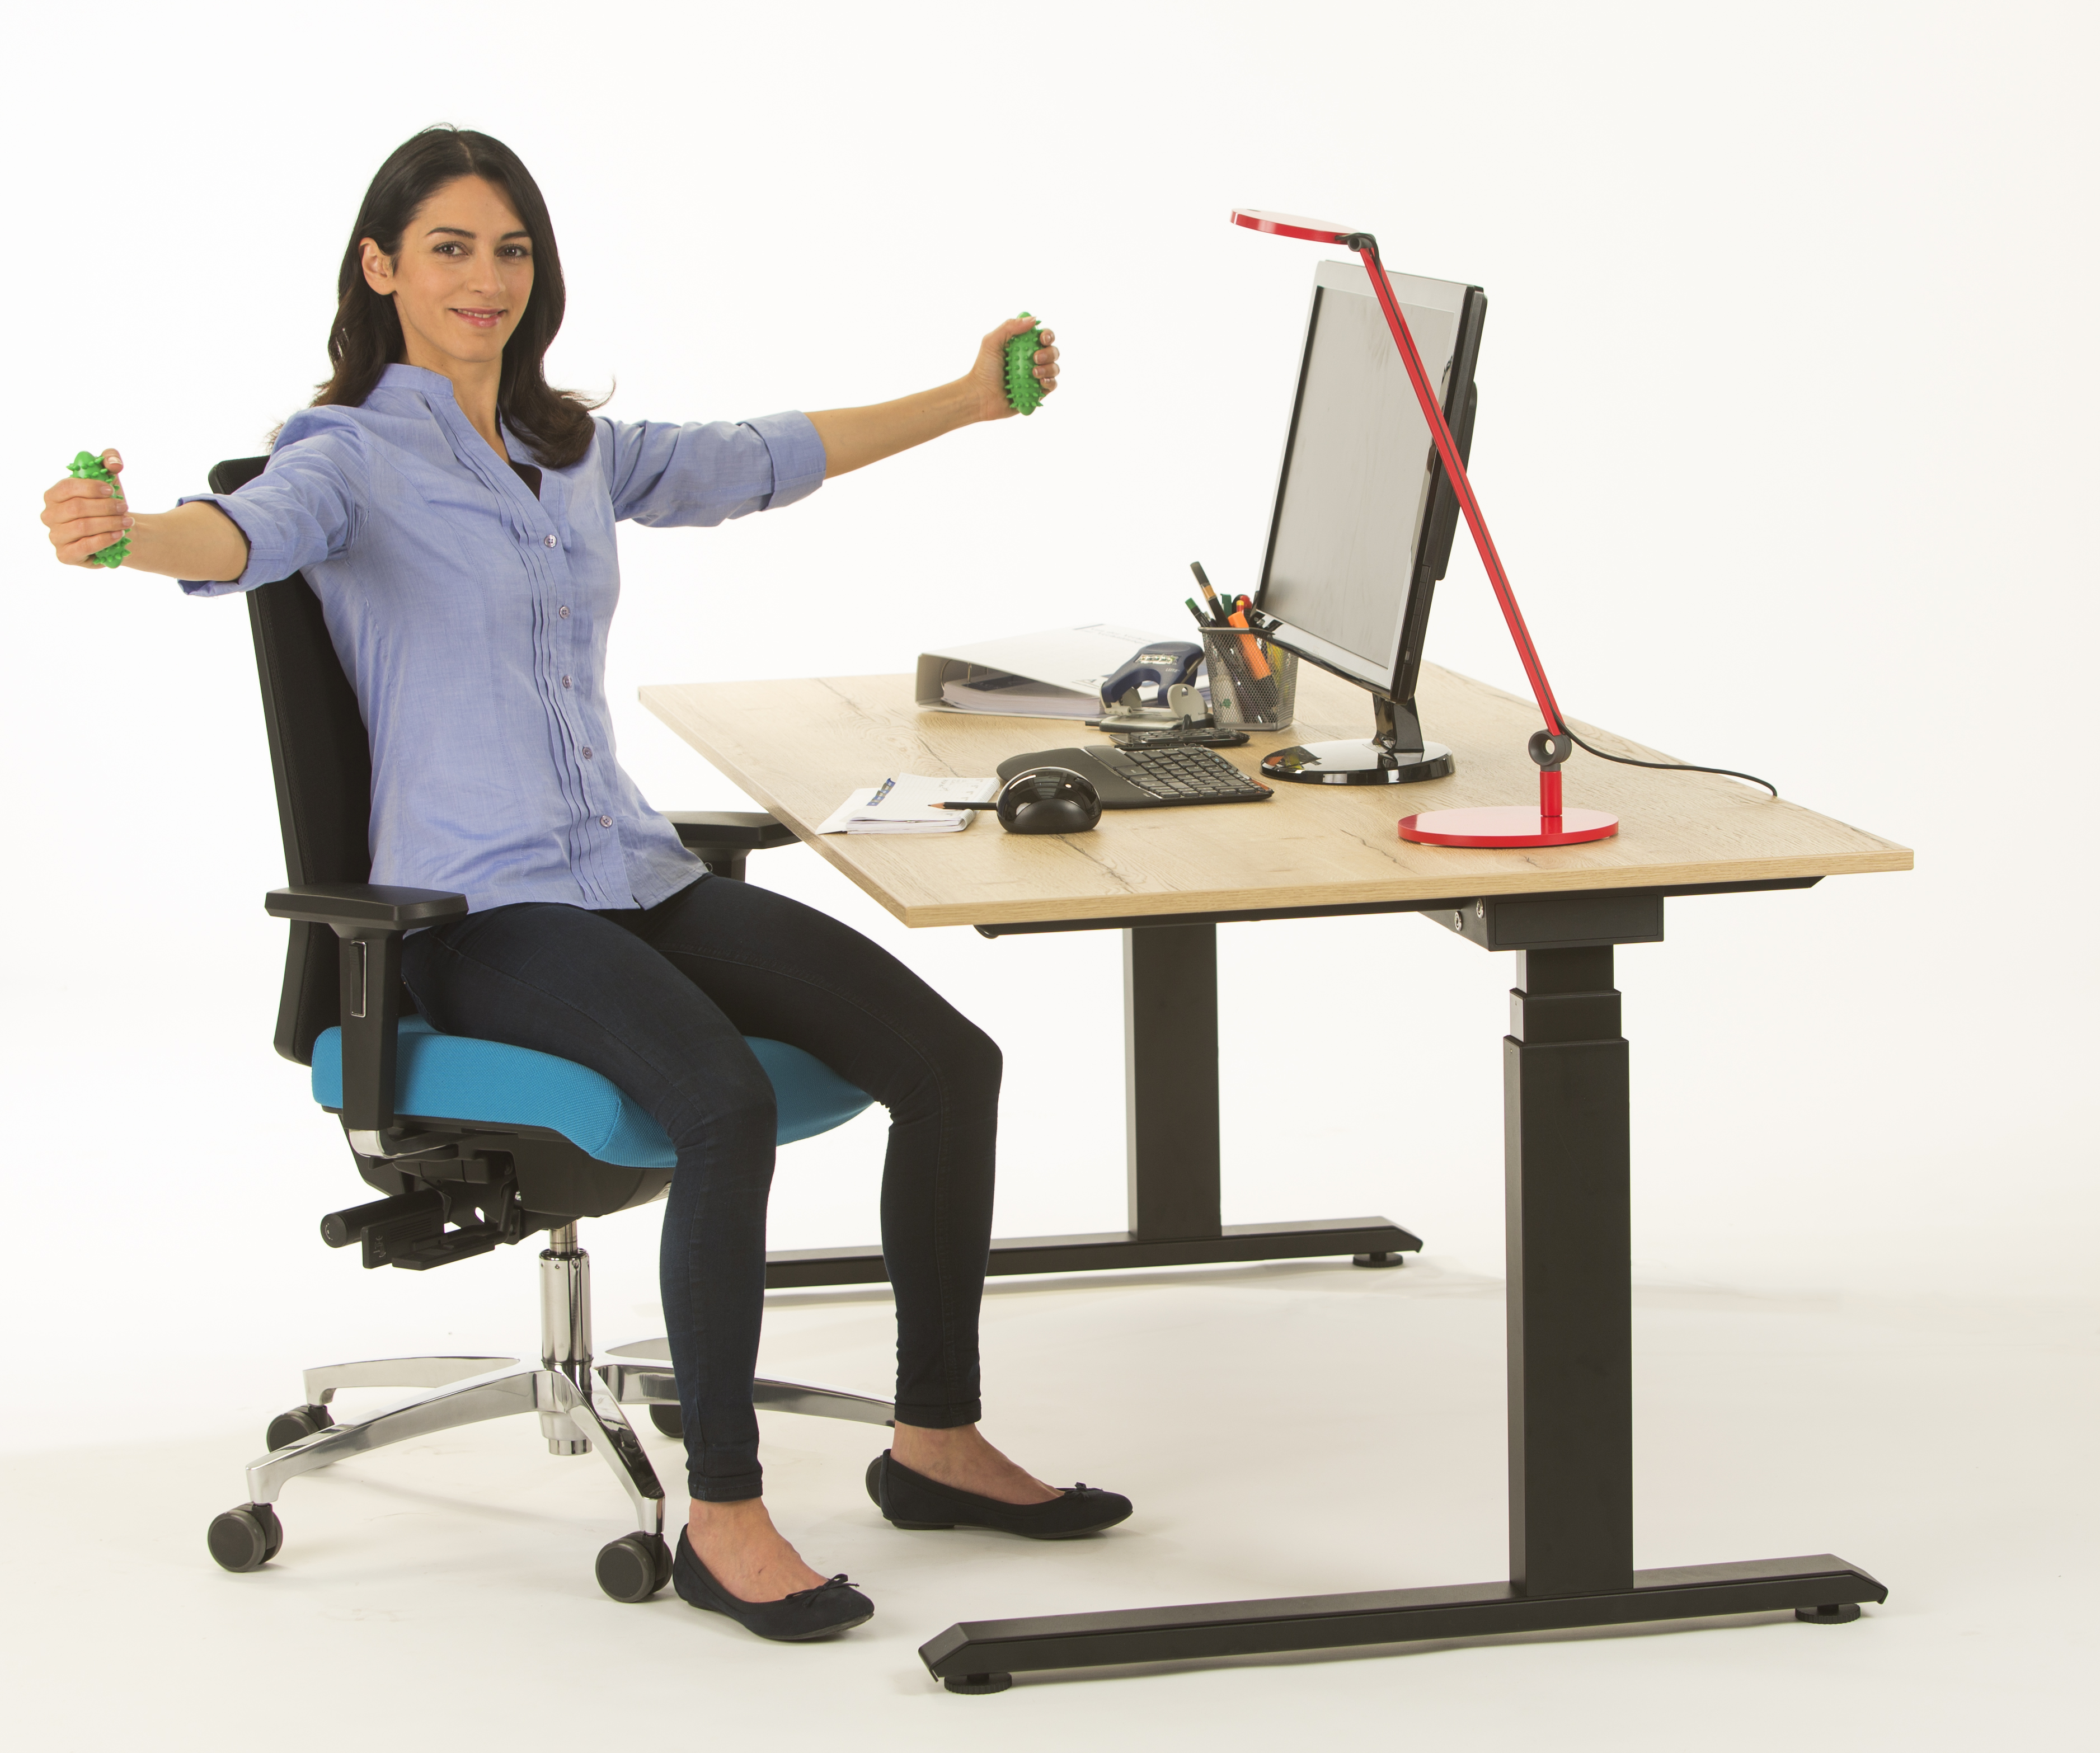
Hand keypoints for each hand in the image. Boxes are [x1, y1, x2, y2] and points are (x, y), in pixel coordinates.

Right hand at [41, 448, 133, 566]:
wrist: (119, 532)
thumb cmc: (108, 504)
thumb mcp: (110, 479)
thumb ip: (110, 460)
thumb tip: (113, 463)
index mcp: (54, 495)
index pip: (66, 487)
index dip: (90, 488)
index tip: (111, 489)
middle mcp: (49, 515)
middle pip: (77, 508)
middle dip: (104, 507)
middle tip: (124, 507)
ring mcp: (55, 536)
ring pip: (82, 527)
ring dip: (109, 523)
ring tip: (126, 522)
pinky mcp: (65, 555)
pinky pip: (83, 547)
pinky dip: (104, 540)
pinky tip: (118, 535)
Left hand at [968, 316, 1059, 421]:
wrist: (981, 396)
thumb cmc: (983, 369)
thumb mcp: (992, 342)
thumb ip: (1010, 327)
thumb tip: (1034, 319)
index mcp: (1022, 346)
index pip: (1042, 336)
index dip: (1047, 335)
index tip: (1042, 339)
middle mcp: (1031, 360)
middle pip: (1052, 351)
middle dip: (1048, 353)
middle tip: (1035, 358)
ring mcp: (1035, 376)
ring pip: (1054, 368)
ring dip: (1049, 368)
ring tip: (1034, 373)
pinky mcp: (1037, 392)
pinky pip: (1052, 385)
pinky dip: (1050, 382)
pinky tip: (1040, 381)